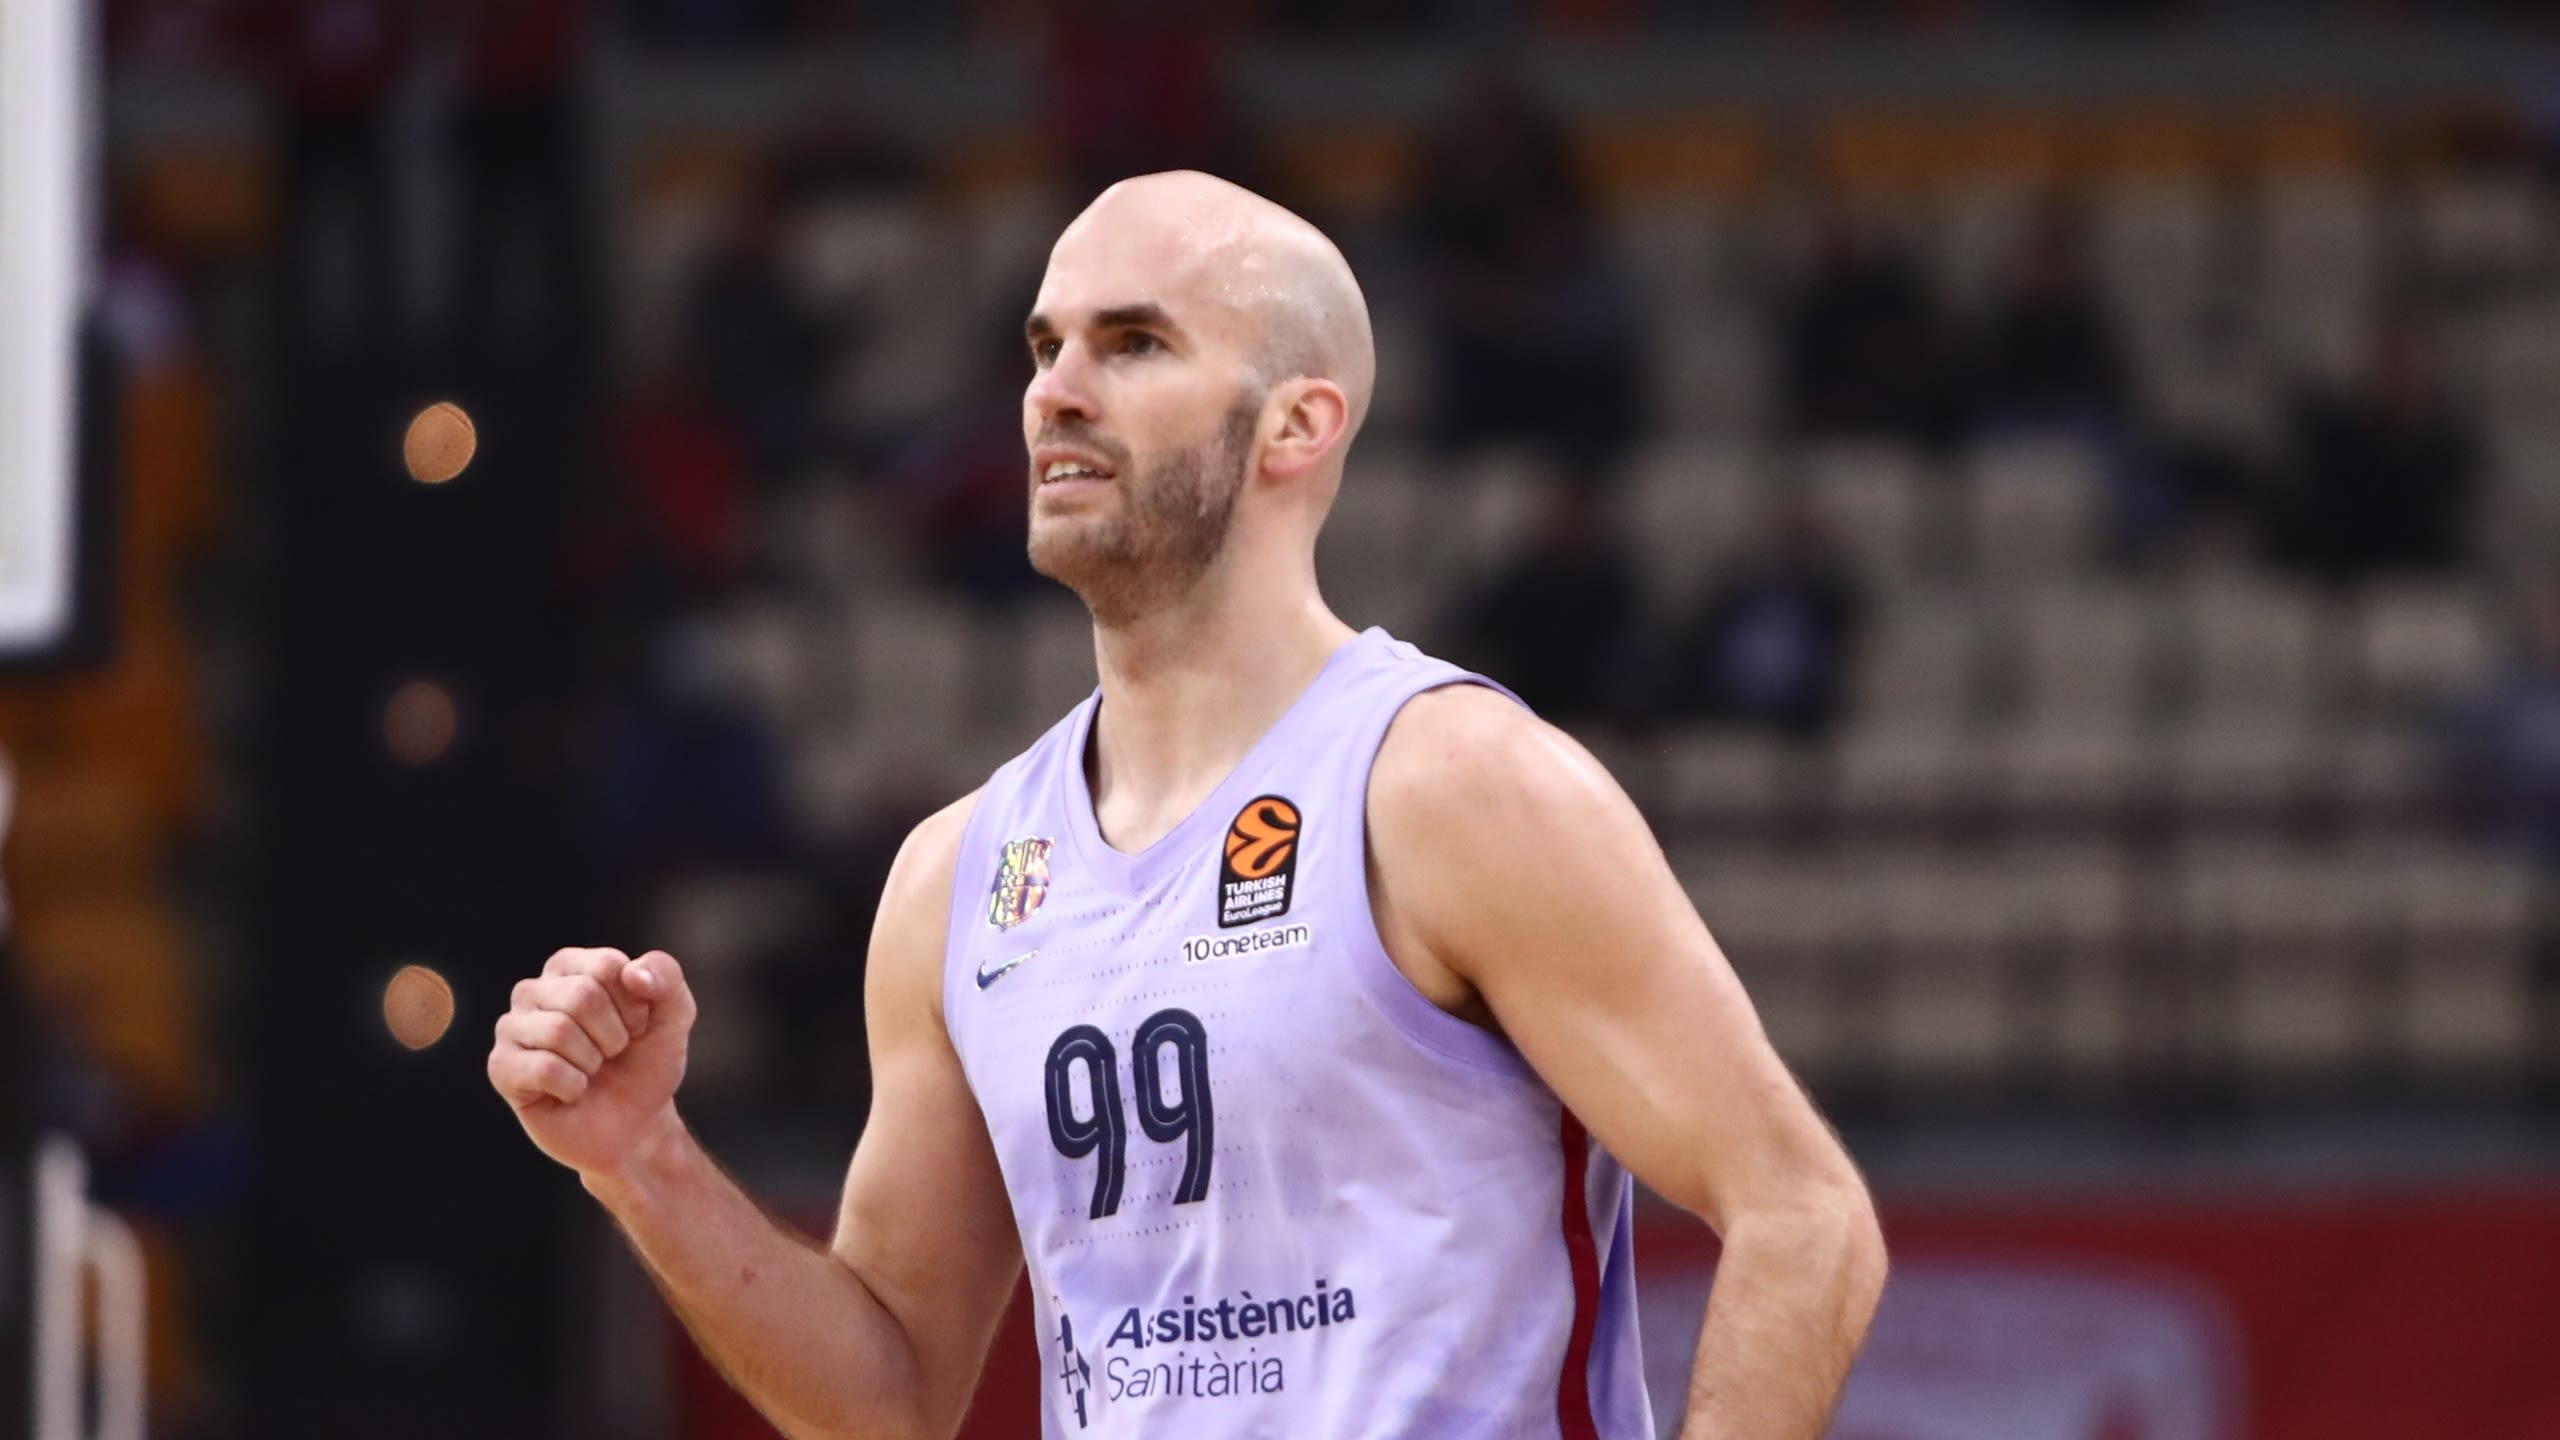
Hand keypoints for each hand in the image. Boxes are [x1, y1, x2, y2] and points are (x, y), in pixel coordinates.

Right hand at [488, 947, 695, 1179]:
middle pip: (582, 996)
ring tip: (591, 1071)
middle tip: (611, 1054)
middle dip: (613, 1035)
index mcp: (569, 965)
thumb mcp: (674, 1016)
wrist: (634, 1126)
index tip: (635, 1026)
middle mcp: (533, 990)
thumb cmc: (646, 1064)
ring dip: (592, 1061)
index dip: (634, 1005)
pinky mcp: (502, 1068)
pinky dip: (573, 1086)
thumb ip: (666, 977)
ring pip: (559, 1030)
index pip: (607, 966)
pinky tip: (572, 1091)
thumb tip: (632, 972)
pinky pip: (544, 1068)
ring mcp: (511, 1029)